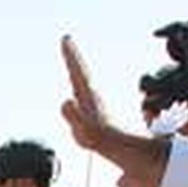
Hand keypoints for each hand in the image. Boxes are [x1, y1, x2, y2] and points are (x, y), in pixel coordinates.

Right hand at [60, 36, 114, 153]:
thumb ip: (75, 117)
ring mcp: (92, 103)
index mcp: (89, 97)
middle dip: (72, 57)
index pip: (78, 72)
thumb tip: (65, 101)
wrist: (122, 147)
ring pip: (82, 81)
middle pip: (79, 72)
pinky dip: (78, 84)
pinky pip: (82, 94)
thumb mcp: (87, 131)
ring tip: (70, 57)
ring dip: (75, 68)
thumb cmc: (103, 141)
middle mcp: (91, 96)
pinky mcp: (92, 112)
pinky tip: (75, 88)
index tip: (66, 39)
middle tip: (66, 40)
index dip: (71, 56)